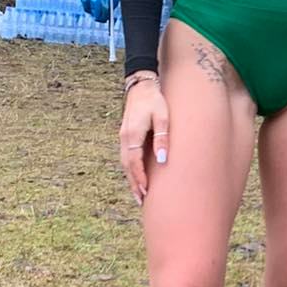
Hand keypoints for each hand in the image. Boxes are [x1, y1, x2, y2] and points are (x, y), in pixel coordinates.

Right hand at [119, 76, 168, 203]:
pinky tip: (136, 177)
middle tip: (142, 200)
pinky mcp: (126, 135)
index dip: (139, 178)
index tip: (146, 191)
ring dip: (131, 179)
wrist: (141, 86)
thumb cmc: (155, 100)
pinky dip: (130, 169)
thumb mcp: (162, 117)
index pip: (134, 162)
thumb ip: (162, 138)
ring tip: (139, 194)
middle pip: (127, 166)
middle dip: (134, 184)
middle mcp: (124, 138)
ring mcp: (123, 137)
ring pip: (125, 163)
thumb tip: (161, 159)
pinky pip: (126, 157)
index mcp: (132, 134)